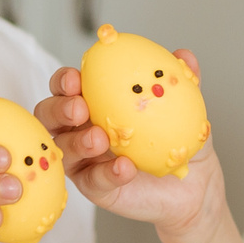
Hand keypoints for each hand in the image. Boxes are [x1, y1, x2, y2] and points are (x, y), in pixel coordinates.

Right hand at [35, 60, 218, 238]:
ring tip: (100, 139)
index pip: (66, 86)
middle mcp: (80, 129)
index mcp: (93, 102)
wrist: (194, 185)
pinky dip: (106, 172)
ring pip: (63, 149)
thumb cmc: (176, 141)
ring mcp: (84, 160)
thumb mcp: (182, 108)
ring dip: (78, 141)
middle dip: (58, 109)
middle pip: (49, 116)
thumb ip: (179, 81)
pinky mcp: (94, 187)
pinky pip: (92, 180)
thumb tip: (184, 55)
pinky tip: (125, 167)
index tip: (76, 79)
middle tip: (80, 108)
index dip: (64, 81)